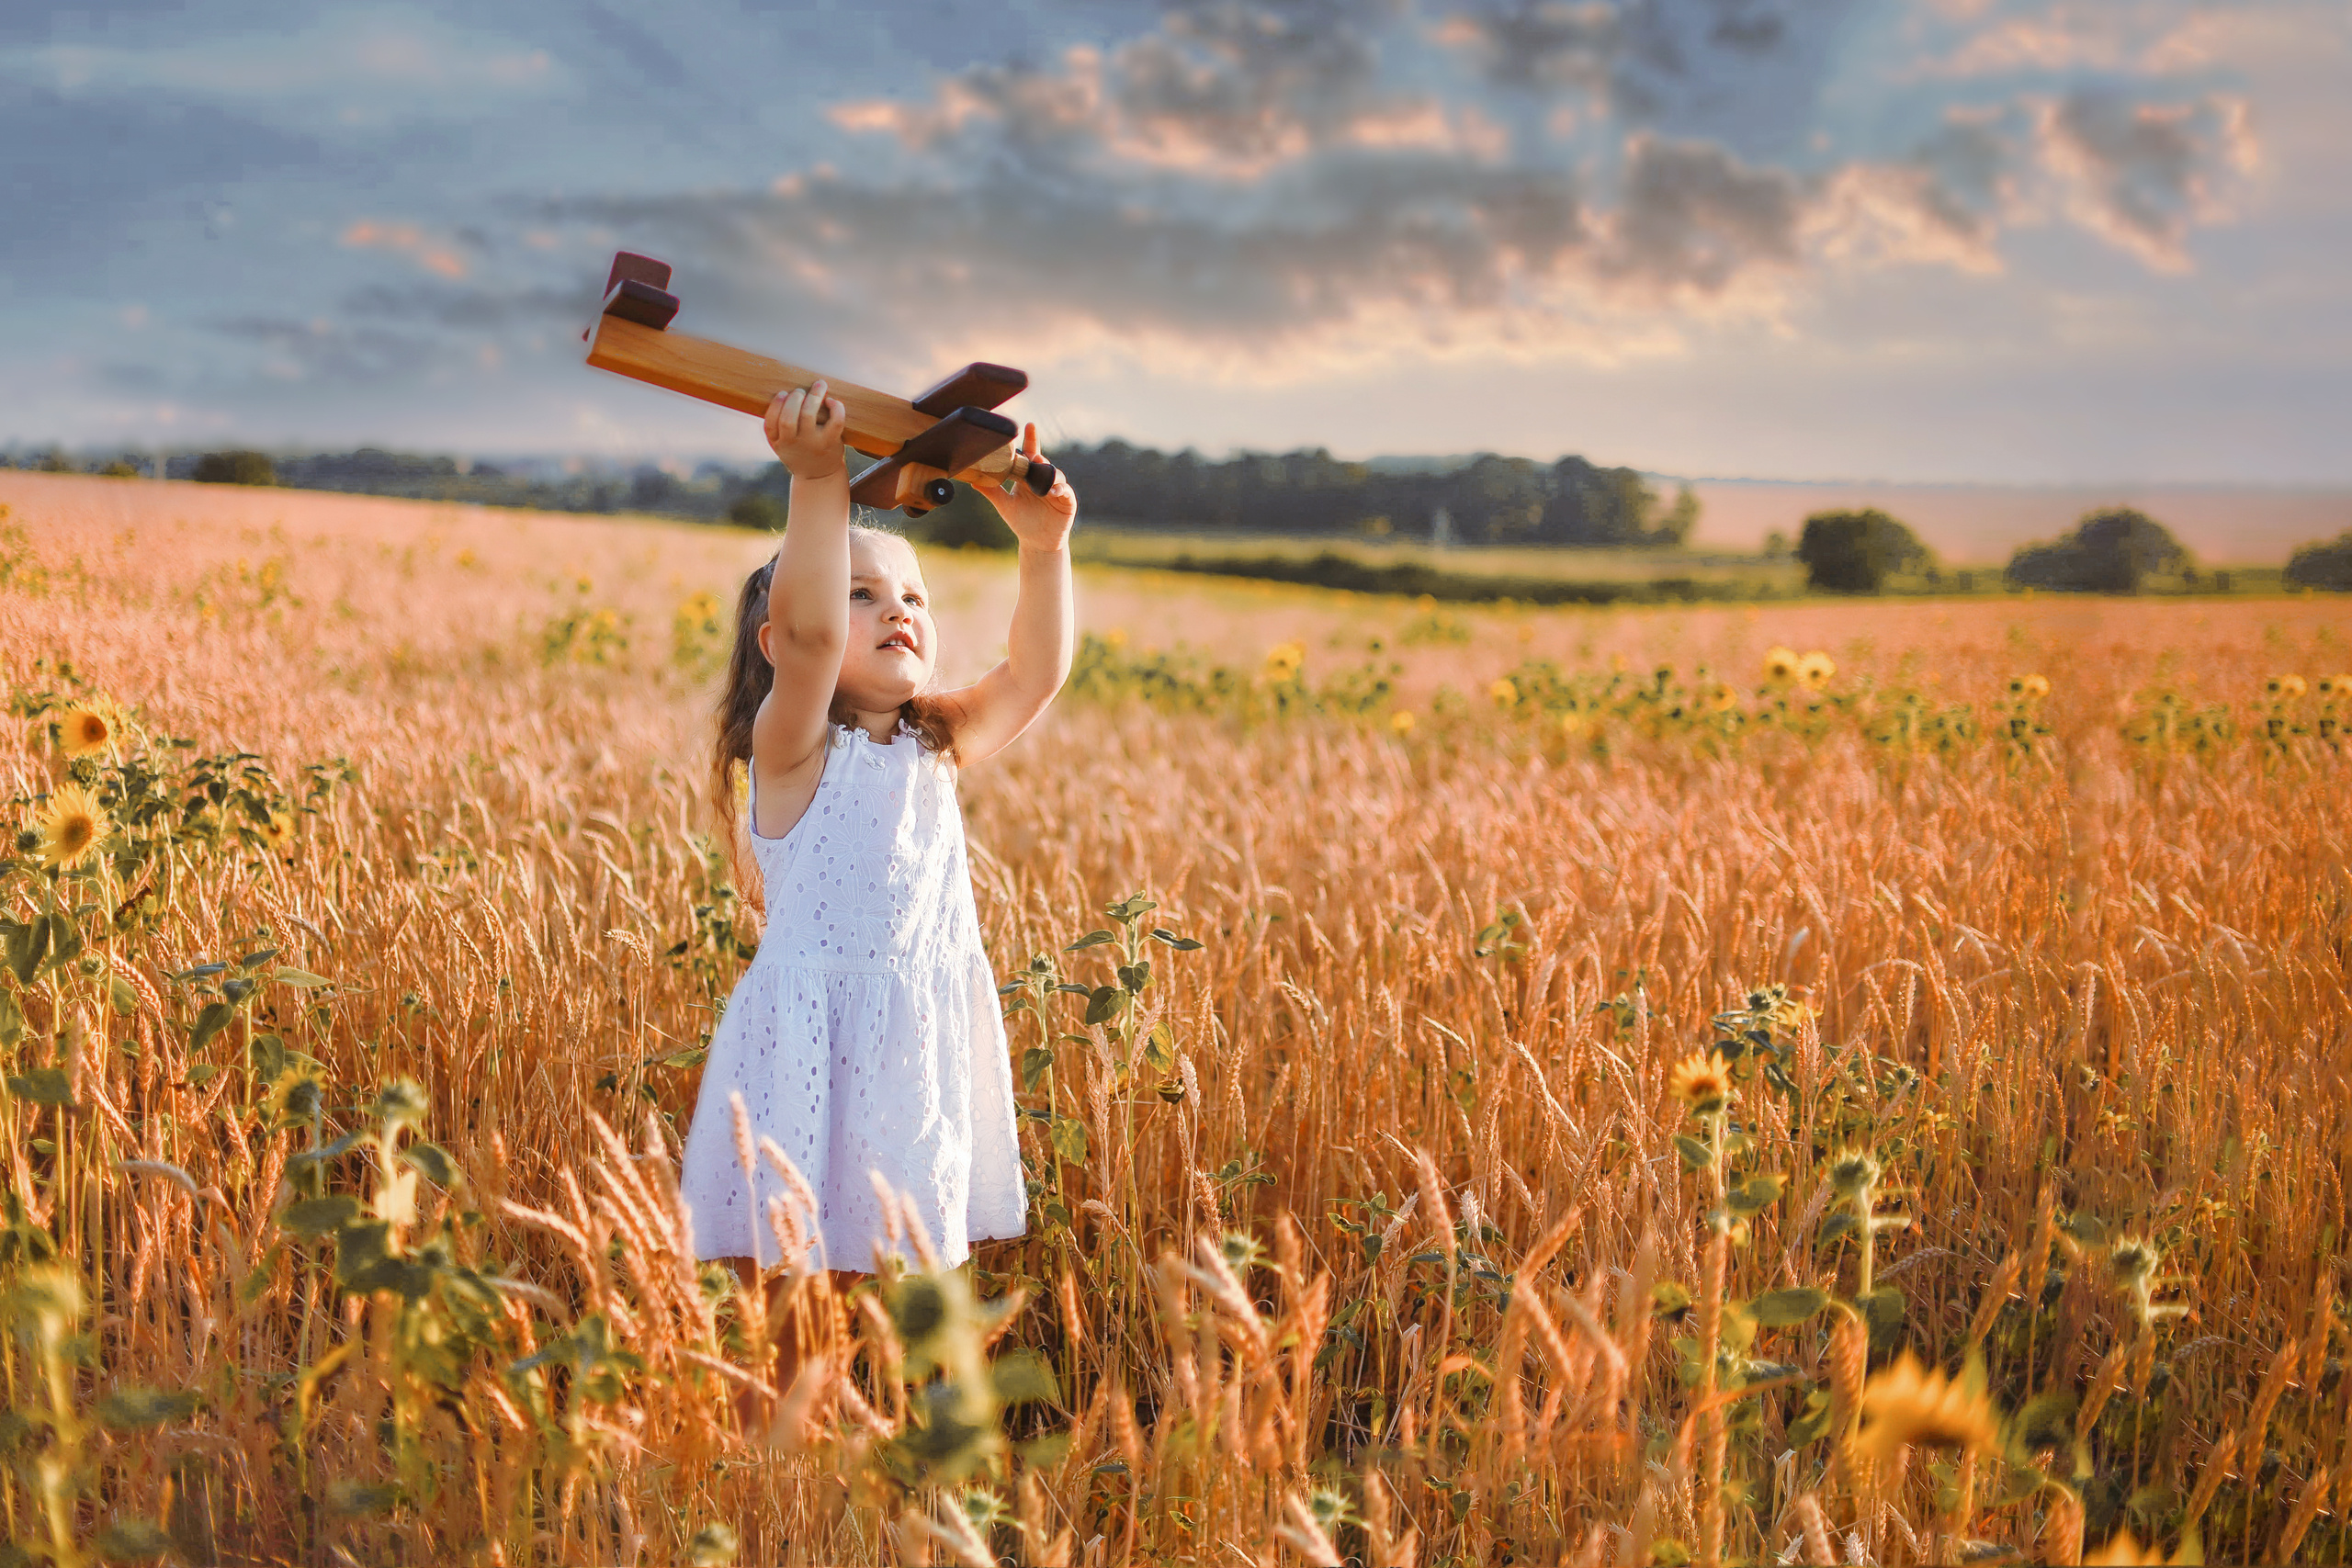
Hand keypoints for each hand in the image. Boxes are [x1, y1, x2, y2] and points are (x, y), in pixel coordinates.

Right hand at [765, 381, 846, 480]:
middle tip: (800, 391)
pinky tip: (831, 401)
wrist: (818, 476)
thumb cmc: (799, 452)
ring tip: (819, 385)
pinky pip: (835, 422)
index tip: (783, 393)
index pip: (770, 424)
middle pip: (788, 418)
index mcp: (778, 442)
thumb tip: (783, 392)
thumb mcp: (782, 444)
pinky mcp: (830, 442)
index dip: (775, 406)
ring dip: (814, 396)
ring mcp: (812, 443)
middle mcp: (793, 443)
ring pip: (809, 415)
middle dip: (794, 399)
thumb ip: (777, 426)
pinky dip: (836, 408)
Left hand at [981, 423, 1076, 550]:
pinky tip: (1052, 491)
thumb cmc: (1021, 521)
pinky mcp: (1067, 501)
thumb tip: (973, 479)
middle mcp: (1043, 479)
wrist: (1037, 542)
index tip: (1029, 425)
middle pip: (1043, 463)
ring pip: (1055, 475)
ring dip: (1049, 473)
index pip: (1030, 454)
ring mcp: (1057, 489)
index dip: (1031, 440)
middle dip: (1039, 457)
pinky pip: (1065, 492)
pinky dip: (1060, 490)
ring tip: (1042, 471)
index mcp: (1029, 476)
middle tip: (1033, 455)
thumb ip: (991, 491)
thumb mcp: (1004, 505)